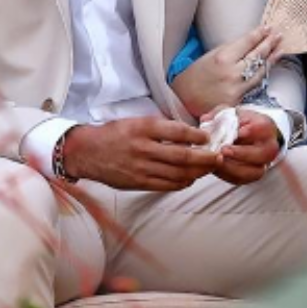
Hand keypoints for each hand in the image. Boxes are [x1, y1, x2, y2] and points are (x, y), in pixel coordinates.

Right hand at [63, 116, 219, 191]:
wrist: (87, 152)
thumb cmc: (114, 134)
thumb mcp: (136, 122)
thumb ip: (160, 128)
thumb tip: (188, 133)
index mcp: (144, 128)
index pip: (177, 132)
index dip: (197, 136)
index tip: (208, 137)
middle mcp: (144, 148)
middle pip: (182, 156)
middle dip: (205, 158)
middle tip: (219, 157)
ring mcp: (141, 168)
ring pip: (177, 174)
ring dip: (197, 172)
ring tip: (208, 169)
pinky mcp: (138, 183)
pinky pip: (166, 185)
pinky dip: (181, 183)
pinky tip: (190, 179)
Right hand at [171, 26, 281, 117]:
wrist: (183, 99)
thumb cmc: (194, 75)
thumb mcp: (210, 55)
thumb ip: (231, 50)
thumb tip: (250, 42)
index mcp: (223, 58)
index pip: (248, 42)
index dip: (259, 34)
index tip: (268, 28)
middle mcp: (232, 73)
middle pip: (258, 55)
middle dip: (270, 43)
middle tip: (278, 35)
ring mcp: (237, 88)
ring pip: (261, 71)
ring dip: (272, 58)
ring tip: (280, 48)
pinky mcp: (239, 101)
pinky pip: (255, 85)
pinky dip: (263, 74)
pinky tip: (269, 67)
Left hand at [214, 110, 279, 186]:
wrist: (244, 136)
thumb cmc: (238, 123)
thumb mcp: (229, 113)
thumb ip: (218, 114)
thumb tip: (205, 120)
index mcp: (266, 127)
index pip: (264, 128)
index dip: (252, 130)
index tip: (239, 132)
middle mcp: (268, 147)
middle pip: (263, 153)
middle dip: (242, 153)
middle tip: (224, 150)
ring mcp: (262, 163)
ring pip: (254, 171)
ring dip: (234, 168)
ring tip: (218, 161)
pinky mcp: (251, 175)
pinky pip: (242, 179)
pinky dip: (227, 175)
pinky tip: (216, 167)